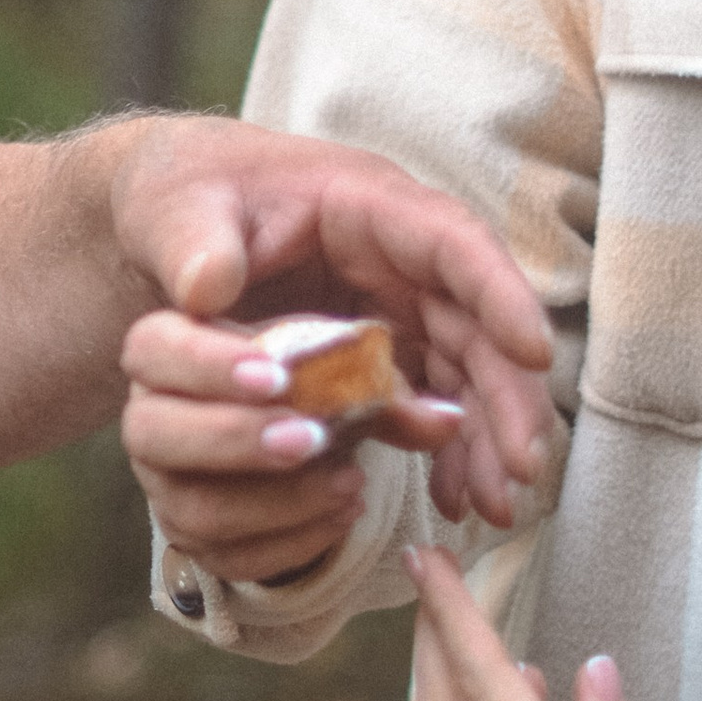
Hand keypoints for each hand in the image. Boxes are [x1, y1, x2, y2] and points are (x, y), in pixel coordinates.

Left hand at [117, 126, 554, 581]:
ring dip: (485, 437)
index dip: (500, 293)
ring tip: (494, 504)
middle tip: (522, 468)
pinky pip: (430, 399)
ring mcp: (395, 303)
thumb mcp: (172, 209)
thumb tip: (206, 289)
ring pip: (464, 370)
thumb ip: (192, 245)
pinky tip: (453, 496)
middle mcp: (397, 255)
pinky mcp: (380, 348)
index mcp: (363, 204)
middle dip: (506, 395)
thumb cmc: (179, 196)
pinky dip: (445, 448)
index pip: (451, 241)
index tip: (535, 352)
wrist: (166, 218)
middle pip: (475, 322)